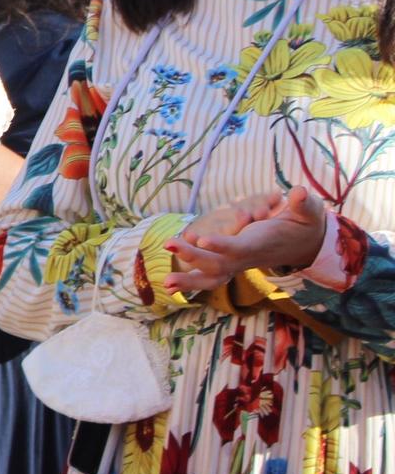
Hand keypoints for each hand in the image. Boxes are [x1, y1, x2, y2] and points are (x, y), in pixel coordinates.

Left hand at [166, 186, 326, 293]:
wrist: (306, 242)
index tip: (203, 240)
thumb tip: (297, 192)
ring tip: (166, 281)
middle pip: (219, 265)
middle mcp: (248, 257)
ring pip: (213, 276)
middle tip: (169, 245)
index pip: (240, 248)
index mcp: (263, 244)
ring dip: (189, 278)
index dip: (222, 245)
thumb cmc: (304, 223)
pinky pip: (211, 273)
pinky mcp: (233, 261)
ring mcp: (239, 262)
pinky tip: (172, 268)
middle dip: (194, 258)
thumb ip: (303, 203)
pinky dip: (192, 272)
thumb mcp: (308, 211)